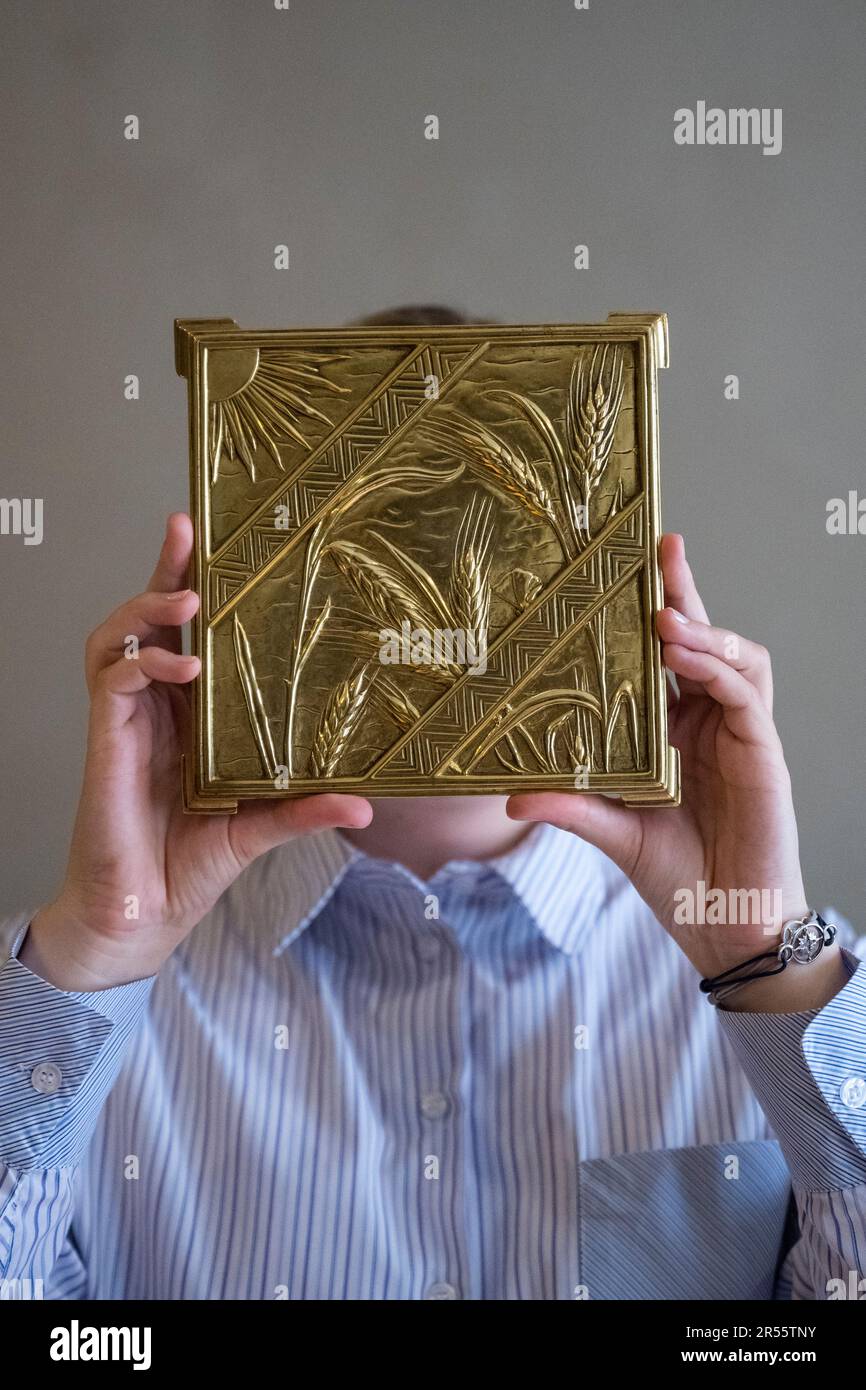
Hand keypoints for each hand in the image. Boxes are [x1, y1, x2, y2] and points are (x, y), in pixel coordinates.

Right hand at [23, 514, 371, 990]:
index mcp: (191, 717)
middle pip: (152, 619)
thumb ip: (304, 809)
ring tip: (187, 594)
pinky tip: (181, 664)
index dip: (199, 587)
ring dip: (147, 606)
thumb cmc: (190, 866)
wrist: (144, 914)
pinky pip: (113, 682)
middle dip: (166, 569)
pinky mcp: (108, 742)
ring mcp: (129, 721)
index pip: (192, 635)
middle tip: (188, 528)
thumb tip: (364, 805)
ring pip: (119, 638)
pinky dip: (143, 663)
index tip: (223, 544)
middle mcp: (158, 709)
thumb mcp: (260, 828)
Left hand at [508, 534, 845, 1011]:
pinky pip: (745, 695)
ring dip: (702, 629)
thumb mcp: (612, 833)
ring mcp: (738, 732)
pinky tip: (688, 656)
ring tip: (664, 614)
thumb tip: (509, 798)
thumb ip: (572, 806)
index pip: (662, 656)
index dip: (652, 610)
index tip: (626, 565)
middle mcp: (705, 721)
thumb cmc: (676, 875)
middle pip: (700, 640)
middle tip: (660, 549)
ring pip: (734, 657)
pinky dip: (719, 668)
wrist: (724, 926)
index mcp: (671, 730)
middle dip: (682, 592)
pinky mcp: (763, 751)